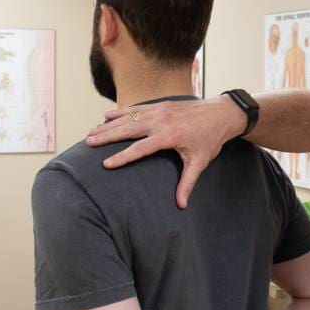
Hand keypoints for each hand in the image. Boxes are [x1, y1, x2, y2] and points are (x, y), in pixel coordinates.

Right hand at [86, 96, 243, 207]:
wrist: (221, 113)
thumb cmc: (210, 139)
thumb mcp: (200, 162)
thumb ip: (188, 183)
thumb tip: (181, 205)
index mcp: (169, 136)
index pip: (140, 149)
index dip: (122, 157)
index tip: (105, 164)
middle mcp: (161, 121)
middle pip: (127, 130)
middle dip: (106, 136)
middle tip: (88, 143)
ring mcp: (159, 110)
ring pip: (128, 117)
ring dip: (108, 125)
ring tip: (90, 132)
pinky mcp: (160, 105)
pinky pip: (136, 108)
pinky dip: (120, 112)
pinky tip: (106, 116)